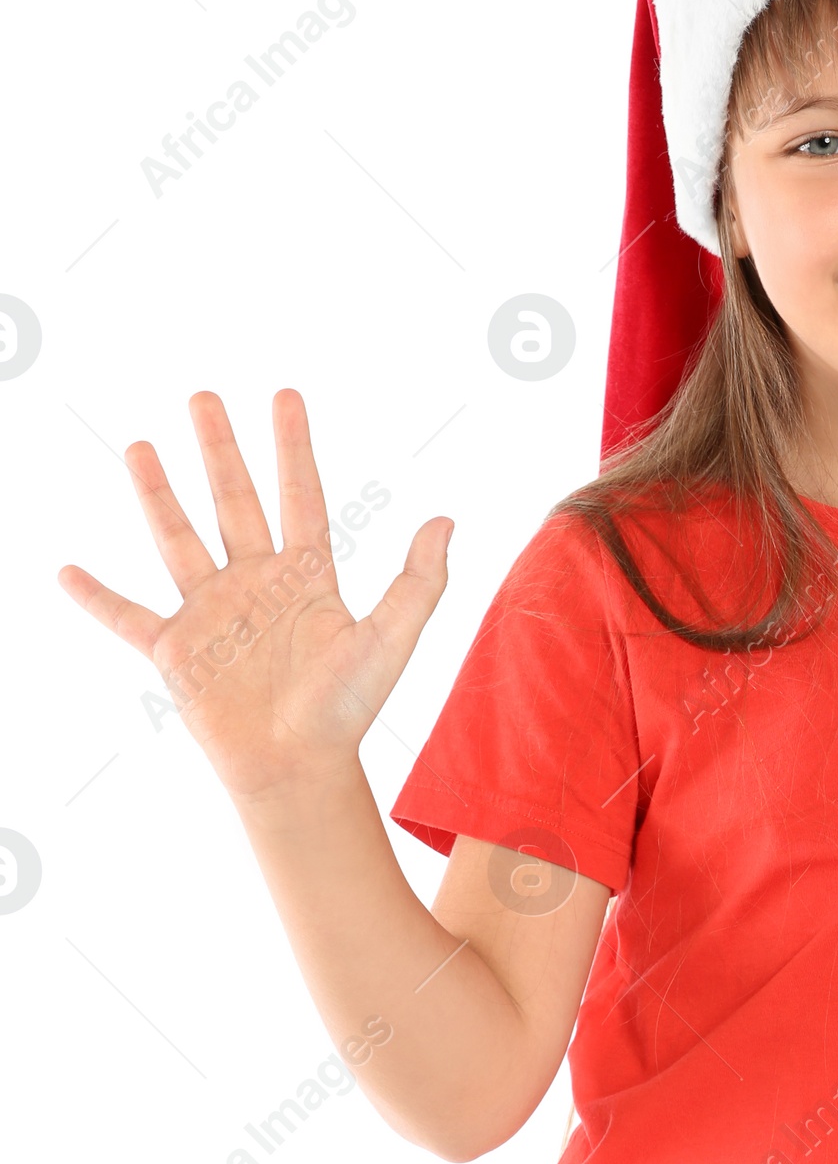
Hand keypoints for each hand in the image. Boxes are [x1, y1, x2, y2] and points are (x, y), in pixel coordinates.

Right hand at [59, 389, 451, 805]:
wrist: (301, 767)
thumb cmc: (349, 709)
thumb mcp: (392, 639)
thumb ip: (418, 582)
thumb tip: (445, 519)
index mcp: (307, 576)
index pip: (299, 495)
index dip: (293, 446)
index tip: (285, 396)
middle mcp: (255, 584)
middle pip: (233, 501)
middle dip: (218, 449)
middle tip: (202, 396)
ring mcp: (212, 613)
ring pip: (177, 539)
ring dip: (157, 493)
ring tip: (138, 445)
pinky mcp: (175, 650)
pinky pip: (127, 617)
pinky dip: (95, 597)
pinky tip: (65, 571)